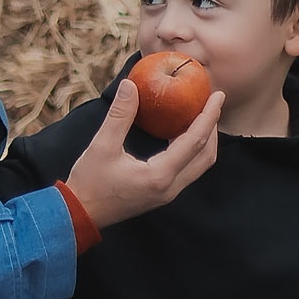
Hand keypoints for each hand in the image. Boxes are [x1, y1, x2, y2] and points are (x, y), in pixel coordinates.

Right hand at [63, 74, 221, 228]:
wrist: (80, 214)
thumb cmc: (89, 182)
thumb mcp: (102, 146)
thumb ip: (119, 115)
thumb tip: (130, 85)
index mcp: (160, 175)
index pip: (195, 142)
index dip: (209, 116)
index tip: (218, 95)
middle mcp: (170, 187)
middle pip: (206, 156)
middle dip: (212, 128)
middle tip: (212, 103)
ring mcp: (167, 193)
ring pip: (199, 165)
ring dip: (204, 140)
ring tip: (201, 115)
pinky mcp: (162, 194)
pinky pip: (187, 169)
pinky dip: (192, 150)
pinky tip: (180, 133)